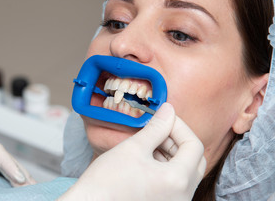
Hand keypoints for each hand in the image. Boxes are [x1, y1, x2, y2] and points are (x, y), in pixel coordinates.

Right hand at [59, 103, 205, 200]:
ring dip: (171, 153)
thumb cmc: (106, 181)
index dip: (180, 126)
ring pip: (185, 171)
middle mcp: (182, 196)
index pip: (194, 145)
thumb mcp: (133, 148)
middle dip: (178, 140)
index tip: (164, 118)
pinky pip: (175, 183)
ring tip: (149, 143)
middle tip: (159, 129)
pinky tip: (147, 159)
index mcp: (177, 181)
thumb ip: (156, 127)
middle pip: (194, 160)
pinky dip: (166, 167)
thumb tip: (168, 110)